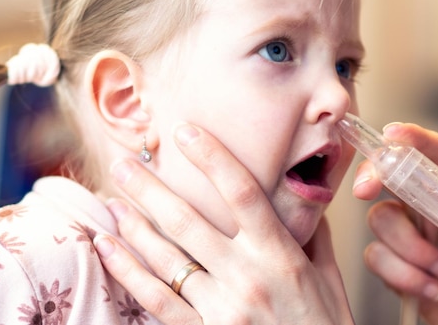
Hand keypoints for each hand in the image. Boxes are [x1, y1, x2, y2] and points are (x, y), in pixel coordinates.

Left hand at [94, 123, 353, 324]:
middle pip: (189, 221)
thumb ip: (313, 235)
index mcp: (280, 255)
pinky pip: (157, 301)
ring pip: (167, 258)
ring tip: (112, 198)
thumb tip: (303, 199)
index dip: (213, 158)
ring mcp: (222, 308)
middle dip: (152, 187)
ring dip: (134, 224)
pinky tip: (109, 247)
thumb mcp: (328, 276)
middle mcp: (248, 276)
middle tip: (124, 160)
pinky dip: (129, 272)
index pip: (243, 193)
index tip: (186, 131)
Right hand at [352, 122, 437, 324]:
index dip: (413, 138)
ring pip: (380, 220)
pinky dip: (400, 276)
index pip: (435, 156)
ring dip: (407, 252)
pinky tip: (429, 291)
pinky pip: (375, 256)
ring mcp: (410, 234)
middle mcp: (431, 209)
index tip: (392, 134)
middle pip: (390, 174)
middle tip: (365, 191)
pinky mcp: (395, 260)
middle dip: (372, 176)